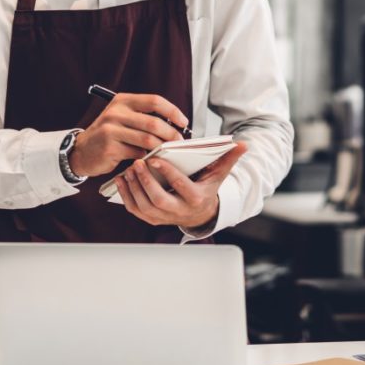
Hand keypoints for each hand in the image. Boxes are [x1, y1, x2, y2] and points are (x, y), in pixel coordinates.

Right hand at [68, 93, 188, 177]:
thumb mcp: (123, 117)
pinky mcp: (110, 148)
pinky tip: (153, 159)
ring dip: (162, 147)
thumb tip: (175, 124)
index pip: (154, 101)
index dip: (173, 111)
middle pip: (153, 122)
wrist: (82, 151)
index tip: (183, 122)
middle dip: (171, 134)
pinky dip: (149, 157)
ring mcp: (111, 130)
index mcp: (123, 101)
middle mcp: (116, 113)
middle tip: (179, 141)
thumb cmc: (109, 134)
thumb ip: (144, 117)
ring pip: (147, 139)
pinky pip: (138, 154)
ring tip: (169, 151)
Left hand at [112, 142, 247, 229]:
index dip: (167, 173)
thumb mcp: (218, 174)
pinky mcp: (152, 219)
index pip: (180, 186)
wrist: (200, 213)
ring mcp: (164, 217)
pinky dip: (126, 196)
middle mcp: (179, 211)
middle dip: (145, 181)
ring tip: (128, 169)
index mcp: (195, 197)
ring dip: (133, 188)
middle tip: (137, 163)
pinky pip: (136, 210)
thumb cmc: (207, 188)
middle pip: (158, 199)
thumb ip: (228, 158)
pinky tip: (121, 180)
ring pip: (144, 206)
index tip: (155, 158)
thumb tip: (243, 144)